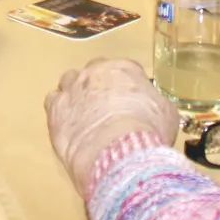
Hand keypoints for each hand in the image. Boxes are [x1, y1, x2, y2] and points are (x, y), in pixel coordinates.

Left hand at [45, 60, 179, 197]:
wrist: (119, 150)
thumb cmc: (148, 131)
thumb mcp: (166, 114)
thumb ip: (156, 103)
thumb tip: (152, 106)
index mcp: (124, 69)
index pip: (126, 69)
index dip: (128, 84)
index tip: (131, 99)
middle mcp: (95, 72)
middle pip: (95, 71)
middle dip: (100, 84)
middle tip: (107, 106)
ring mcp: (72, 88)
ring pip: (70, 81)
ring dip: (76, 92)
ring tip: (84, 112)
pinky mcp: (55, 108)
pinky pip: (53, 101)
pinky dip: (59, 108)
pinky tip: (67, 122)